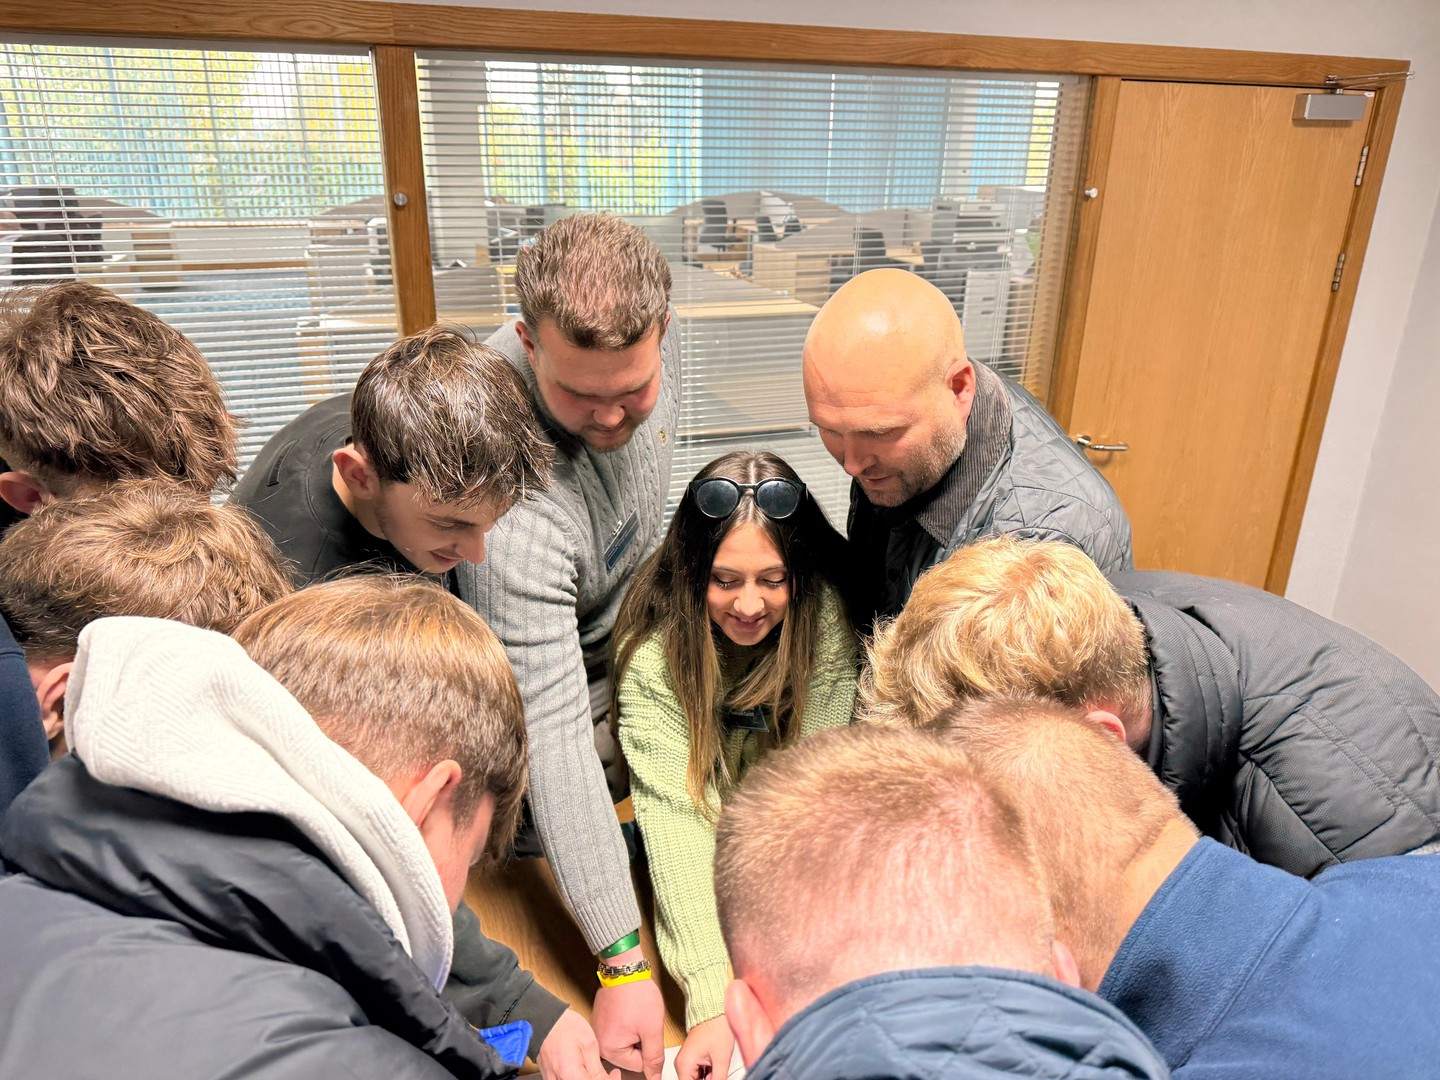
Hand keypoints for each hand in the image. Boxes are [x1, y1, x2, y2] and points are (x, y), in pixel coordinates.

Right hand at [537, 1008, 617, 1079]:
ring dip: (586, 1078)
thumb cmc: (566, 1027)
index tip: (613, 1074)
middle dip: (597, 1079)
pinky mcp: (550, 1077)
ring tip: (590, 1067)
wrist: (545, 1020)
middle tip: (603, 1071)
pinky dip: (576, 1077)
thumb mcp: (589, 1044)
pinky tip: (579, 1069)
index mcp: (571, 1075)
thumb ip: (597, 1068)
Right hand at [591, 949, 665, 1079]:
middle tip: (642, 1021)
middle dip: (641, 1040)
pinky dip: (629, 1023)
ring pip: (627, 1042)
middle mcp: (600, 1043)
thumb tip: (655, 1078)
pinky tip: (631, 1011)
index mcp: (609, 1049)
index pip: (639, 1065)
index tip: (648, 1029)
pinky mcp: (602, 1020)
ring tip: (636, 1014)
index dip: (649, 1047)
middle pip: (631, 1055)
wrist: (625, 967)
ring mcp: (599, 1031)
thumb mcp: (652, 1030)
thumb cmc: (637, 994)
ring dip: (636, 1032)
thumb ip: (654, 1058)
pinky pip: (620, 1031)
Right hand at [674, 1016, 733, 1079]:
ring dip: (709, 1078)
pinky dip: (709, 1075)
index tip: (714, 1078)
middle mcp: (681, 1064)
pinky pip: (699, 1075)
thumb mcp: (721, 1059)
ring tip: (717, 1066)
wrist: (716, 1011)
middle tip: (717, 1070)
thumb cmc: (717, 1028)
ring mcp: (687, 1062)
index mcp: (684, 1065)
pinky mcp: (692, 1059)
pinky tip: (716, 1067)